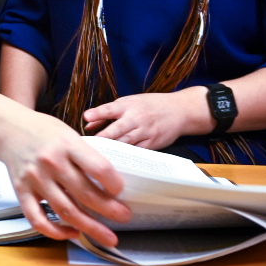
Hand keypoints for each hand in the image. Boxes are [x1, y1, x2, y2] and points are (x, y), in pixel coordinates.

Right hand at [0, 111, 130, 245]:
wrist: (7, 128)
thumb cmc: (43, 131)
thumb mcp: (68, 133)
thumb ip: (85, 155)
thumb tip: (110, 183)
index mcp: (67, 144)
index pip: (99, 168)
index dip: (114, 184)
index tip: (121, 191)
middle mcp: (51, 162)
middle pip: (86, 194)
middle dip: (110, 210)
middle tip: (124, 217)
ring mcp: (34, 179)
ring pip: (66, 211)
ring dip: (90, 227)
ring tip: (108, 236)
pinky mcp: (21, 191)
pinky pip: (38, 219)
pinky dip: (56, 232)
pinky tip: (72, 232)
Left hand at [82, 87, 210, 149]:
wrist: (179, 111)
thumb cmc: (149, 106)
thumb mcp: (128, 103)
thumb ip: (108, 114)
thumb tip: (87, 124)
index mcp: (128, 106)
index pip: (111, 109)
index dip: (98, 113)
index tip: (87, 117)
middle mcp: (136, 118)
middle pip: (118, 129)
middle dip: (104, 136)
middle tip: (90, 144)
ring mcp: (145, 132)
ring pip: (127, 142)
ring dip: (113, 149)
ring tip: (97, 156)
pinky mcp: (152, 144)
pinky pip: (137, 152)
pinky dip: (126, 157)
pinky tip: (115, 162)